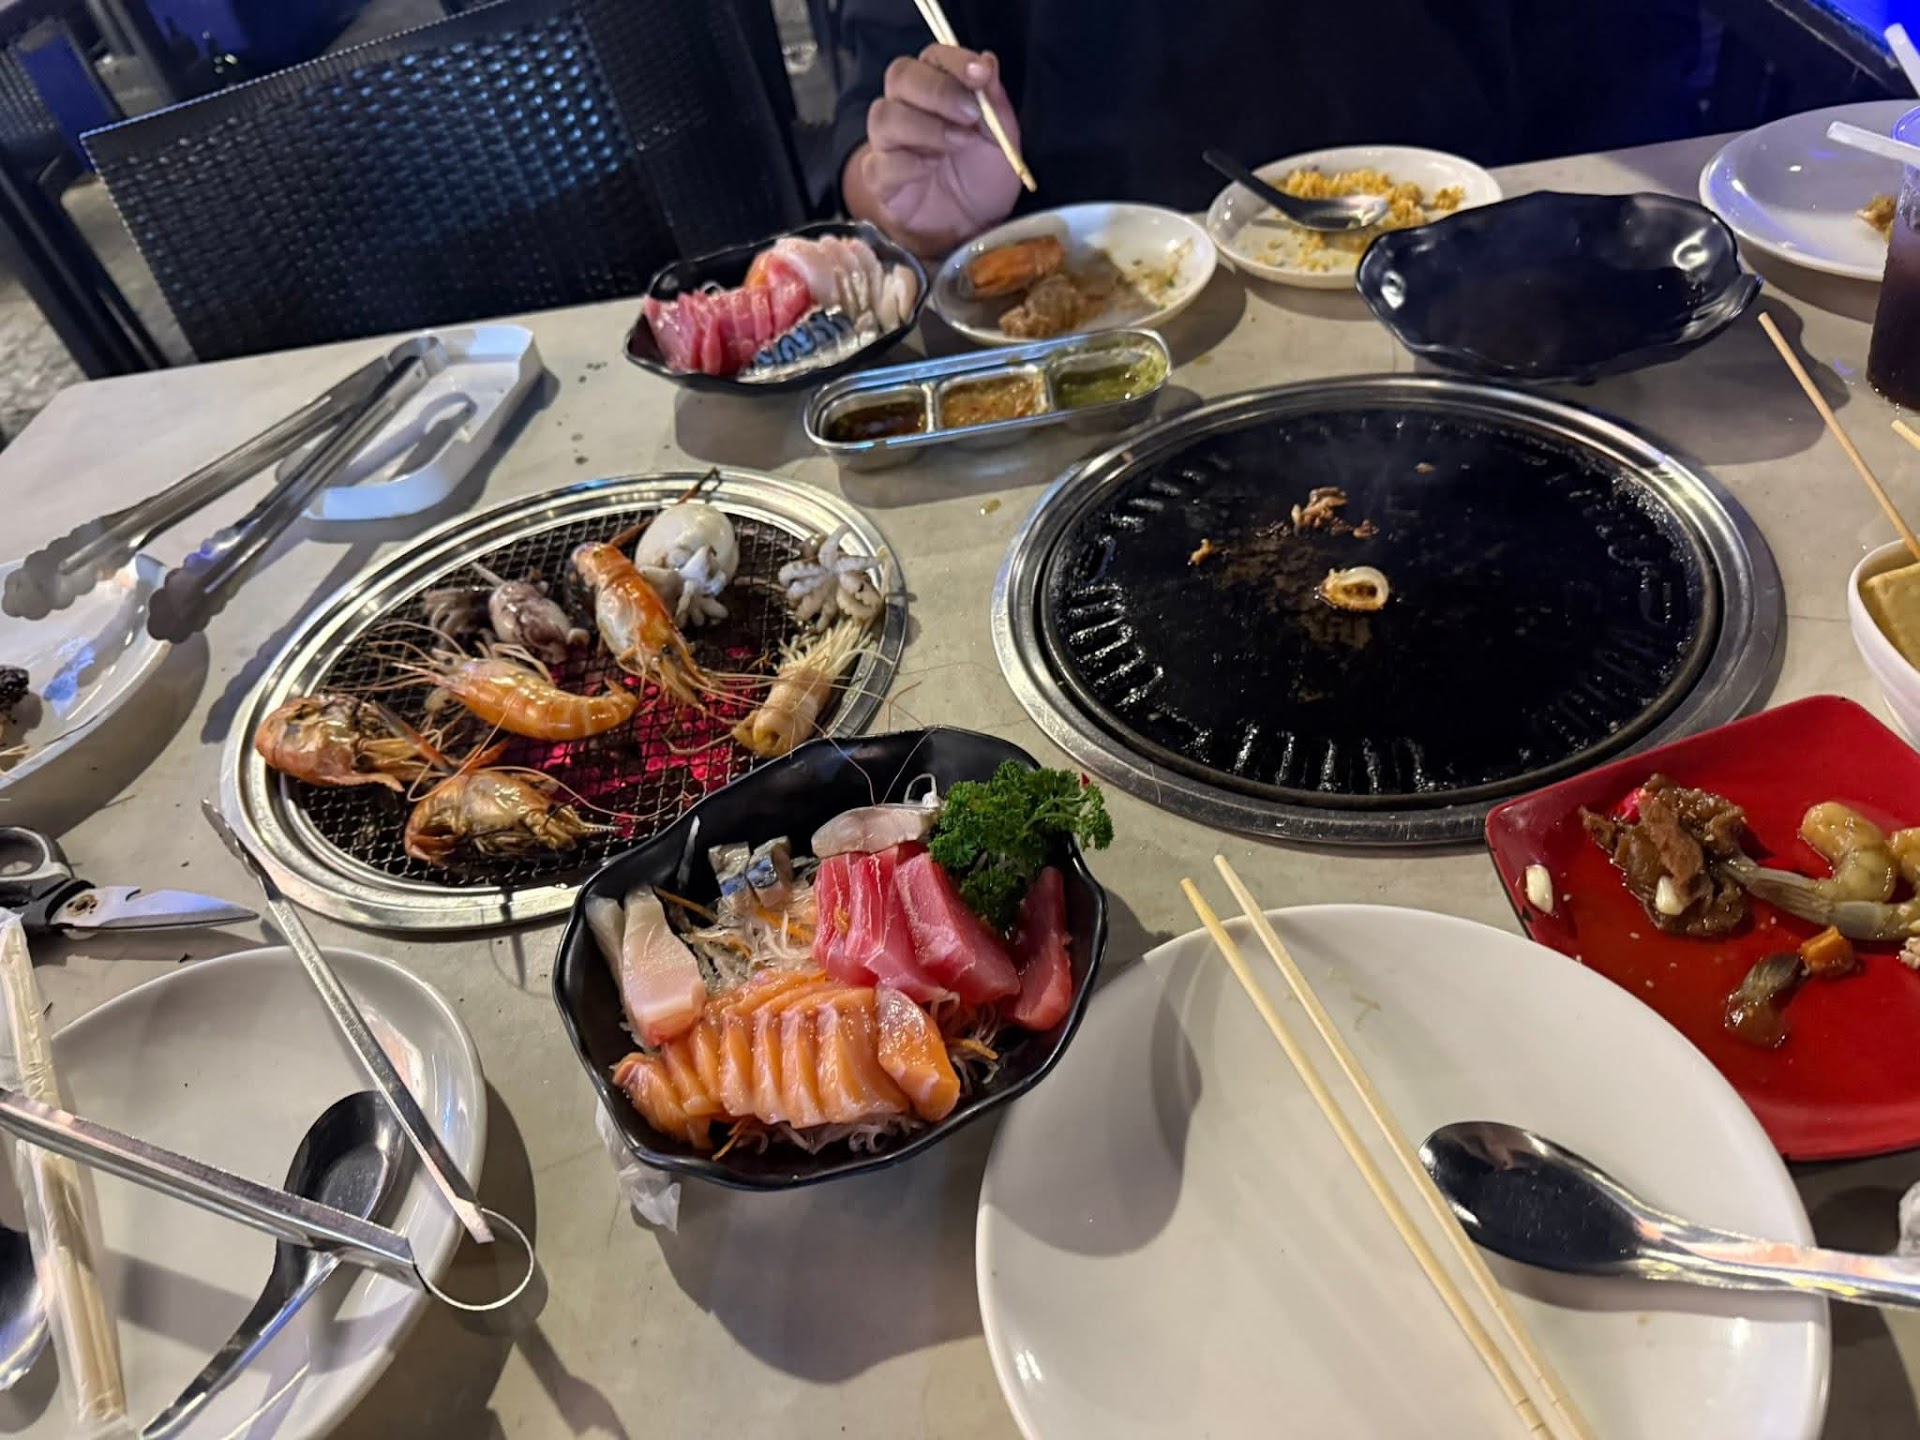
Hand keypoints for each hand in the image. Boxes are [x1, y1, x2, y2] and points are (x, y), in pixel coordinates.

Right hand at [847, 45, 1019, 256]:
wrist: (973, 225)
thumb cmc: (983, 175)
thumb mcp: (1002, 138)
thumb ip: (993, 101)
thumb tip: (987, 62)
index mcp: (937, 88)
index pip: (934, 56)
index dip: (955, 60)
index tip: (980, 74)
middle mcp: (906, 107)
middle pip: (901, 77)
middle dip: (938, 91)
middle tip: (970, 115)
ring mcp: (888, 143)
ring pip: (884, 116)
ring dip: (924, 127)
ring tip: (956, 144)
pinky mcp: (880, 179)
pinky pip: (879, 164)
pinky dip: (906, 164)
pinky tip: (930, 169)